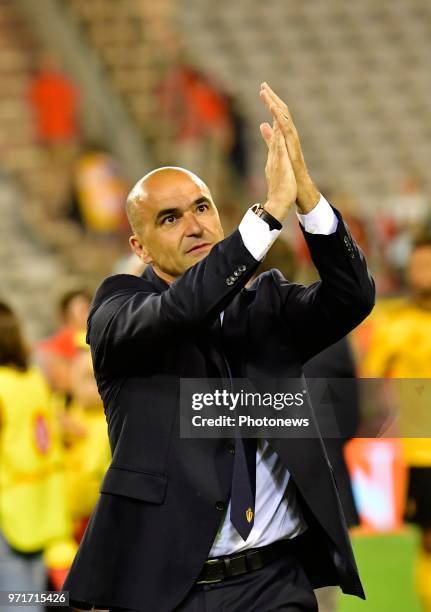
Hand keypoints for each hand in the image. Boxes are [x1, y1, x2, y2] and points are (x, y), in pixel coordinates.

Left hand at [260, 83, 319, 213]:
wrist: (298, 189)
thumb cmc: (289, 173)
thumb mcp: (276, 149)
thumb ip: (269, 137)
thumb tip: (263, 125)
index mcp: (285, 136)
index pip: (277, 115)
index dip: (270, 102)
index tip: (262, 90)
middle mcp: (290, 136)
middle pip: (282, 112)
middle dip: (272, 98)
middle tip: (263, 85)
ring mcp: (293, 141)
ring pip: (285, 118)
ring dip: (275, 105)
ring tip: (266, 93)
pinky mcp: (293, 147)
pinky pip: (287, 130)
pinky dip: (281, 119)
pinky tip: (273, 110)